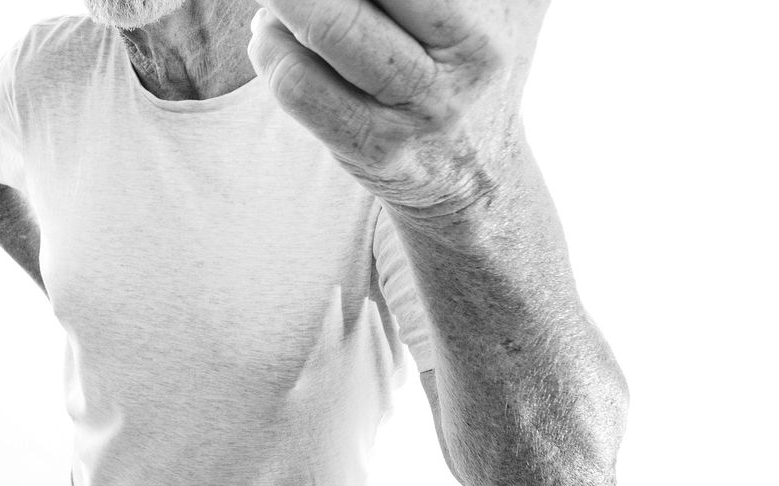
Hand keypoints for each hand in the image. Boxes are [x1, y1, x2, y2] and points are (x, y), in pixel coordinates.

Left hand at [247, 0, 549, 217]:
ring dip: (282, 0)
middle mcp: (464, 62)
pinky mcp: (373, 150)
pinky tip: (269, 34)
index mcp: (488, 17)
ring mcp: (417, 112)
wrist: (479, 175)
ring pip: (324, 29)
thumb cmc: (472, 59)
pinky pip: (298, 87)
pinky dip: (269, 49)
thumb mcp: (508, 0)